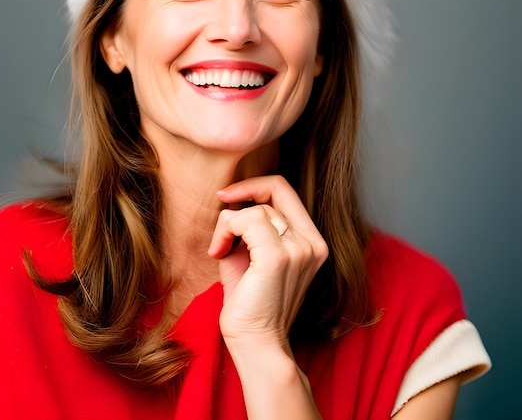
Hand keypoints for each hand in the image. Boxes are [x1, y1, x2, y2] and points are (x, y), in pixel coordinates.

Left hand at [207, 175, 327, 351]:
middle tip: (221, 200)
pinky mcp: (277, 257)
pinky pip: (244, 221)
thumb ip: (252, 226)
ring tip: (220, 250)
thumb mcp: (253, 254)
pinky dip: (225, 232)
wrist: (255, 343)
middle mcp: (311, 243)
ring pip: (255, 209)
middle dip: (242, 192)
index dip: (257, 184)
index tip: (230, 195)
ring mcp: (298, 249)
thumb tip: (233, 201)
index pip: (287, 191)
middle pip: (275, 189)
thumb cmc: (249, 301)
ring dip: (228, 225)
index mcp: (311, 241)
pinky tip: (218, 253)